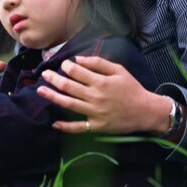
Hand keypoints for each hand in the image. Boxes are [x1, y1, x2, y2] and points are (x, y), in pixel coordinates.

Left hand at [37, 56, 168, 134]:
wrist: (146, 111)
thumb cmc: (132, 88)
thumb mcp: (119, 70)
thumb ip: (99, 63)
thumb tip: (79, 59)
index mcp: (101, 82)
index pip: (77, 72)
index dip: (67, 66)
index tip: (64, 64)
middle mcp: (95, 97)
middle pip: (69, 86)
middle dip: (54, 78)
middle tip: (45, 74)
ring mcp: (95, 113)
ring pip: (69, 104)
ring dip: (53, 97)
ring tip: (40, 91)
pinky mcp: (96, 126)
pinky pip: (78, 128)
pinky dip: (66, 127)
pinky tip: (54, 124)